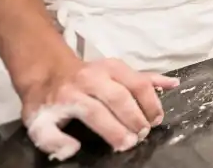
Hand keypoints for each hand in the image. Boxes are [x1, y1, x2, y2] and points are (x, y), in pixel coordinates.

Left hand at [19, 56, 178, 160]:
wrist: (48, 72)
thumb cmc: (47, 104)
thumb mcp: (39, 125)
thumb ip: (52, 140)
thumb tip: (74, 148)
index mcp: (71, 95)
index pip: (96, 113)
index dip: (114, 130)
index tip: (127, 144)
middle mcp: (91, 78)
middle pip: (119, 97)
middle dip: (135, 118)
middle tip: (144, 134)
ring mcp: (107, 68)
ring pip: (135, 82)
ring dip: (150, 102)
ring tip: (156, 120)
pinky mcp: (118, 64)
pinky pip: (141, 71)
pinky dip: (158, 78)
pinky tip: (173, 84)